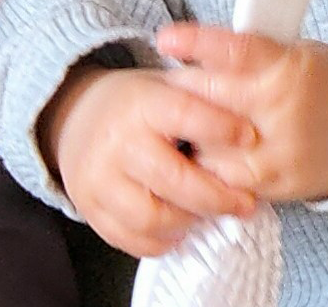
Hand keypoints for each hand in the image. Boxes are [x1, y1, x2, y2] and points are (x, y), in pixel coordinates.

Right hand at [37, 60, 259, 257]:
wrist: (73, 117)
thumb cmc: (134, 105)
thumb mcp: (163, 86)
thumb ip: (202, 100)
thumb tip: (254, 123)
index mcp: (139, 105)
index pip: (184, 115)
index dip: (220, 128)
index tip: (249, 138)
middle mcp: (117, 141)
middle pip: (175, 181)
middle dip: (218, 197)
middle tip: (244, 203)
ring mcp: (98, 178)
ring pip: (153, 218)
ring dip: (189, 222)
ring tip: (205, 214)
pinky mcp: (89, 207)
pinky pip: (131, 239)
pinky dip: (161, 241)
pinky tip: (178, 228)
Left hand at [153, 23, 327, 203]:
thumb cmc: (315, 84)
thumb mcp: (288, 53)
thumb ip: (244, 53)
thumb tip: (189, 47)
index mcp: (285, 66)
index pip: (235, 51)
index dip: (196, 43)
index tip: (166, 40)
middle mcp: (282, 108)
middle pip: (209, 98)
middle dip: (181, 92)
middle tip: (168, 89)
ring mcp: (280, 150)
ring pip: (209, 143)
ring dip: (190, 133)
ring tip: (188, 124)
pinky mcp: (279, 182)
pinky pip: (225, 179)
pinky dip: (210, 166)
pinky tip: (208, 154)